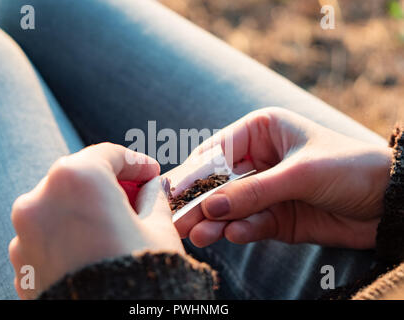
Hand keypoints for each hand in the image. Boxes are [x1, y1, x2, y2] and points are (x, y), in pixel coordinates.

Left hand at [9, 143, 183, 298]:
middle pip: (81, 175)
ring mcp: (25, 231)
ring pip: (61, 204)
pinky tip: (93, 246)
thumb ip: (155, 198)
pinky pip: (48, 233)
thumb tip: (154, 188)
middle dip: (111, 183)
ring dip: (87, 207)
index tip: (151, 173)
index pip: (109, 154)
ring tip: (114, 224)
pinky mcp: (21, 260)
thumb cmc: (139, 274)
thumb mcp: (159, 228)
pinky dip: (69, 232)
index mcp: (78, 179)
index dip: (136, 162)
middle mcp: (41, 198)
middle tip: (136, 196)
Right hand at [175, 107, 392, 248]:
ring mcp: (266, 189)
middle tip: (176, 221)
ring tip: (198, 235)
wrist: (389, 201)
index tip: (172, 193)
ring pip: (231, 206)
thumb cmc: (349, 168)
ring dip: (215, 221)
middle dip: (200, 201)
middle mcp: (259, 158)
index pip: (216, 151)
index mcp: (261, 131)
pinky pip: (250, 223)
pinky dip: (241, 230)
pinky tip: (232, 234)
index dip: (194, 172)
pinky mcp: (275, 216)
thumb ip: (254, 192)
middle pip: (218, 181)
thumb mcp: (299, 173)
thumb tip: (211, 208)